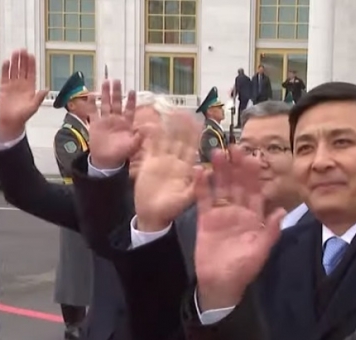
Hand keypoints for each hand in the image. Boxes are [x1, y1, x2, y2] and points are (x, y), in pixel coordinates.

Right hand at [0, 49, 47, 141]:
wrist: (11, 121)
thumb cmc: (23, 116)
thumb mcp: (34, 107)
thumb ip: (39, 97)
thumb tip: (46, 89)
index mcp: (30, 88)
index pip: (31, 73)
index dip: (31, 64)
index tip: (31, 56)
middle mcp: (22, 84)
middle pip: (22, 69)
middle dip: (23, 60)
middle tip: (23, 50)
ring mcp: (13, 85)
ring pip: (14, 70)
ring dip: (15, 62)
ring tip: (15, 53)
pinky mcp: (4, 87)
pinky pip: (5, 76)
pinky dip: (5, 69)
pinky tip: (6, 62)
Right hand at [87, 80, 139, 168]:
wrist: (106, 161)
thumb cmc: (121, 153)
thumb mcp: (133, 146)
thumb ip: (140, 137)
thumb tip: (148, 129)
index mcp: (126, 123)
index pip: (129, 109)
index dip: (131, 100)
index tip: (132, 90)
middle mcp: (116, 119)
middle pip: (117, 102)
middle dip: (117, 92)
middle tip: (116, 80)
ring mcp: (105, 120)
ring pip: (105, 104)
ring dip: (105, 93)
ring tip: (105, 82)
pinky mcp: (95, 124)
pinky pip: (93, 112)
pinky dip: (91, 104)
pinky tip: (90, 95)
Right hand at [133, 110, 201, 231]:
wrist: (150, 214)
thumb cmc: (170, 209)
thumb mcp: (185, 199)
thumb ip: (196, 185)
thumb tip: (206, 169)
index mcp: (187, 168)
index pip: (193, 147)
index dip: (196, 134)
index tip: (199, 120)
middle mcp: (177, 161)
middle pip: (180, 138)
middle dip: (183, 124)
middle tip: (185, 109)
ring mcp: (163, 160)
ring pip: (166, 139)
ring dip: (168, 126)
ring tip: (169, 110)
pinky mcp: (149, 162)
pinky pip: (151, 145)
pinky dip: (151, 135)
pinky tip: (151, 123)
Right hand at [194, 147, 285, 308]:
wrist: (219, 283)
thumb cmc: (243, 269)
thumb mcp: (260, 251)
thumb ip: (270, 231)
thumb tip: (281, 210)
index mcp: (255, 216)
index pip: (256, 190)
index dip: (254, 174)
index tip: (252, 157)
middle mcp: (239, 210)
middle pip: (238, 183)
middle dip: (236, 166)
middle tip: (233, 147)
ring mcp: (221, 213)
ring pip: (221, 187)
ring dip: (219, 170)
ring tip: (216, 153)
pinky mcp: (205, 218)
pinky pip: (203, 199)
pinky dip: (201, 185)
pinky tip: (199, 171)